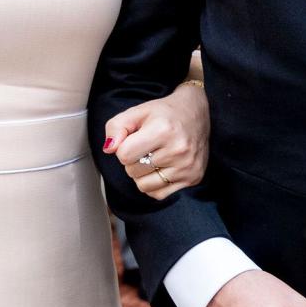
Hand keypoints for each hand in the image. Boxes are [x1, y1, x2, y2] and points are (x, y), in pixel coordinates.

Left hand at [103, 81, 208, 199]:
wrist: (196, 113)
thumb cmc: (164, 113)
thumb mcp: (137, 112)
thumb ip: (116, 127)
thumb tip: (108, 149)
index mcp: (163, 129)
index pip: (124, 155)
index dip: (123, 148)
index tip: (133, 140)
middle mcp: (178, 149)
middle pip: (132, 171)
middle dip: (133, 160)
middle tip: (146, 147)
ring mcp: (187, 166)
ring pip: (144, 186)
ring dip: (142, 175)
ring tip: (153, 158)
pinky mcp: (193, 178)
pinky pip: (159, 194)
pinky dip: (154, 184)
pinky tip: (162, 168)